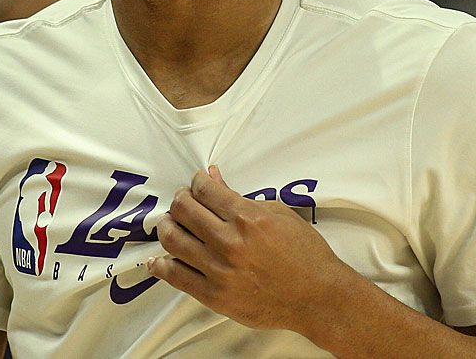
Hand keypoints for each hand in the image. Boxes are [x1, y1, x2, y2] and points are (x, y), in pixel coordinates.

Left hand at [149, 166, 356, 333]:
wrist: (316, 296)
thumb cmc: (305, 255)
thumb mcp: (278, 214)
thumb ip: (241, 197)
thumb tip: (214, 179)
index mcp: (247, 218)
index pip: (204, 191)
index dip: (197, 182)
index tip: (197, 182)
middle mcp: (229, 243)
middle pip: (183, 210)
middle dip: (180, 199)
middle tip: (184, 200)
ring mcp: (219, 271)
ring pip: (173, 240)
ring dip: (167, 226)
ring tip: (172, 223)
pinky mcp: (214, 295)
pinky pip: (176, 276)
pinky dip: (161, 265)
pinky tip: (158, 259)